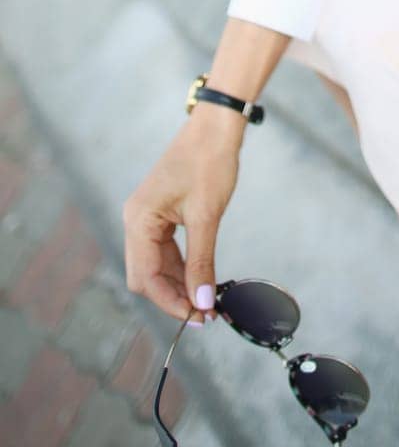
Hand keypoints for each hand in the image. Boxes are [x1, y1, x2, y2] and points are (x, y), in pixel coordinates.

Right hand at [123, 111, 241, 322]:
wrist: (214, 129)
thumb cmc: (208, 163)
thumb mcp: (206, 216)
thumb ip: (201, 262)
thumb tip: (202, 302)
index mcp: (138, 219)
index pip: (146, 277)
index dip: (171, 302)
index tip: (199, 318)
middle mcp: (135, 220)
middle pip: (145, 276)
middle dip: (172, 298)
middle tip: (205, 314)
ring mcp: (146, 218)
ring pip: (154, 267)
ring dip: (177, 286)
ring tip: (207, 301)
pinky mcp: (159, 216)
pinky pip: (164, 252)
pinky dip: (181, 269)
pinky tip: (201, 279)